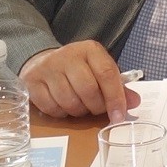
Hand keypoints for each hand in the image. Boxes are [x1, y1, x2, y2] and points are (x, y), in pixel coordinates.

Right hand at [20, 40, 134, 119]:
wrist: (43, 60)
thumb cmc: (78, 69)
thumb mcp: (99, 71)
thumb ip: (117, 87)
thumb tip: (134, 102)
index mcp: (90, 50)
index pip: (107, 74)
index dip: (115, 98)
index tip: (118, 116)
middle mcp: (68, 55)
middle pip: (88, 90)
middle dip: (95, 107)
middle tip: (95, 109)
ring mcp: (48, 67)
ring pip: (69, 101)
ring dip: (78, 111)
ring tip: (79, 106)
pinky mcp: (32, 81)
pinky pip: (50, 107)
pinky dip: (60, 113)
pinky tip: (63, 106)